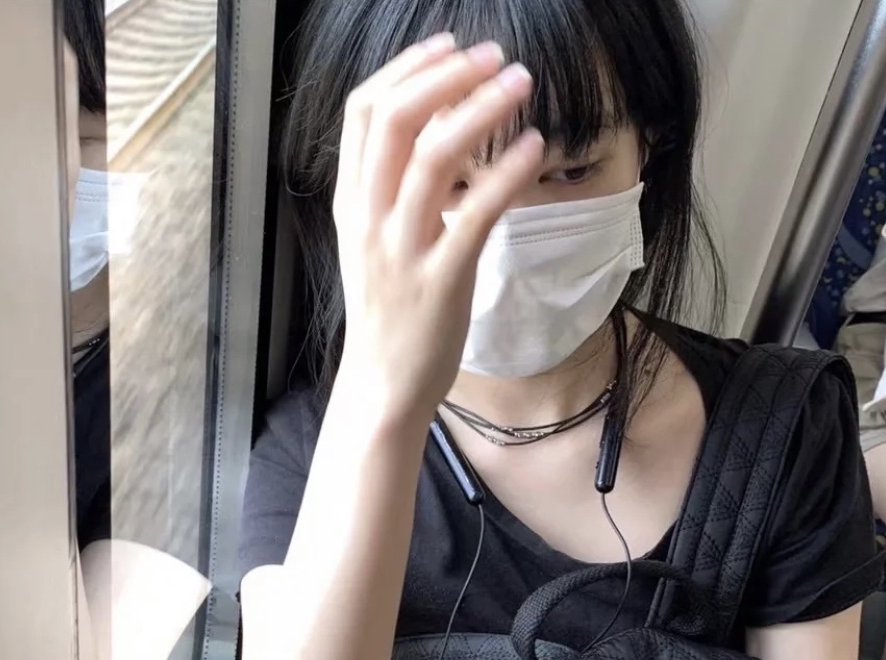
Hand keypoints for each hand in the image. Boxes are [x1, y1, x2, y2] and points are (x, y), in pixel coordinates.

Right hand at [332, 35, 543, 420]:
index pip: (364, 111)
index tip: (451, 47)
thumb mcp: (373, 243)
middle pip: (396, 119)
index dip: (409, 67)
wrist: (382, 386)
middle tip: (496, 56)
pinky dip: (507, 172)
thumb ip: (394, 190)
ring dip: (482, 108)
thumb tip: (438, 130)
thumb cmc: (388, 313)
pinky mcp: (440, 282)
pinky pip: (475, 213)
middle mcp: (369, 220)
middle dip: (449, 75)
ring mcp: (401, 251)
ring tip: (521, 83)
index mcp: (351, 204)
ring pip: (433, 156)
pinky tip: (534, 147)